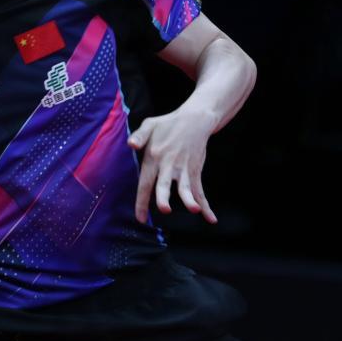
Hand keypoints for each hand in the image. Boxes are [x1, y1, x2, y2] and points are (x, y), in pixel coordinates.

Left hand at [128, 108, 218, 224]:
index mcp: (154, 157)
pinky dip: (206, 205)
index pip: (145, 182)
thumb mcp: (149, 125)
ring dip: (190, 199)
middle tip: (164, 209)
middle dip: (164, 197)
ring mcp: (184, 169)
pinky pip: (200, 191)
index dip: (141, 200)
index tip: (140, 217)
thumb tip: (131, 144)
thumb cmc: (167, 125)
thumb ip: (139, 136)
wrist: (194, 120)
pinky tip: (210, 219)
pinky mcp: (195, 171)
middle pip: (165, 184)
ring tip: (194, 209)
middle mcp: (169, 165)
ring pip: (186, 187)